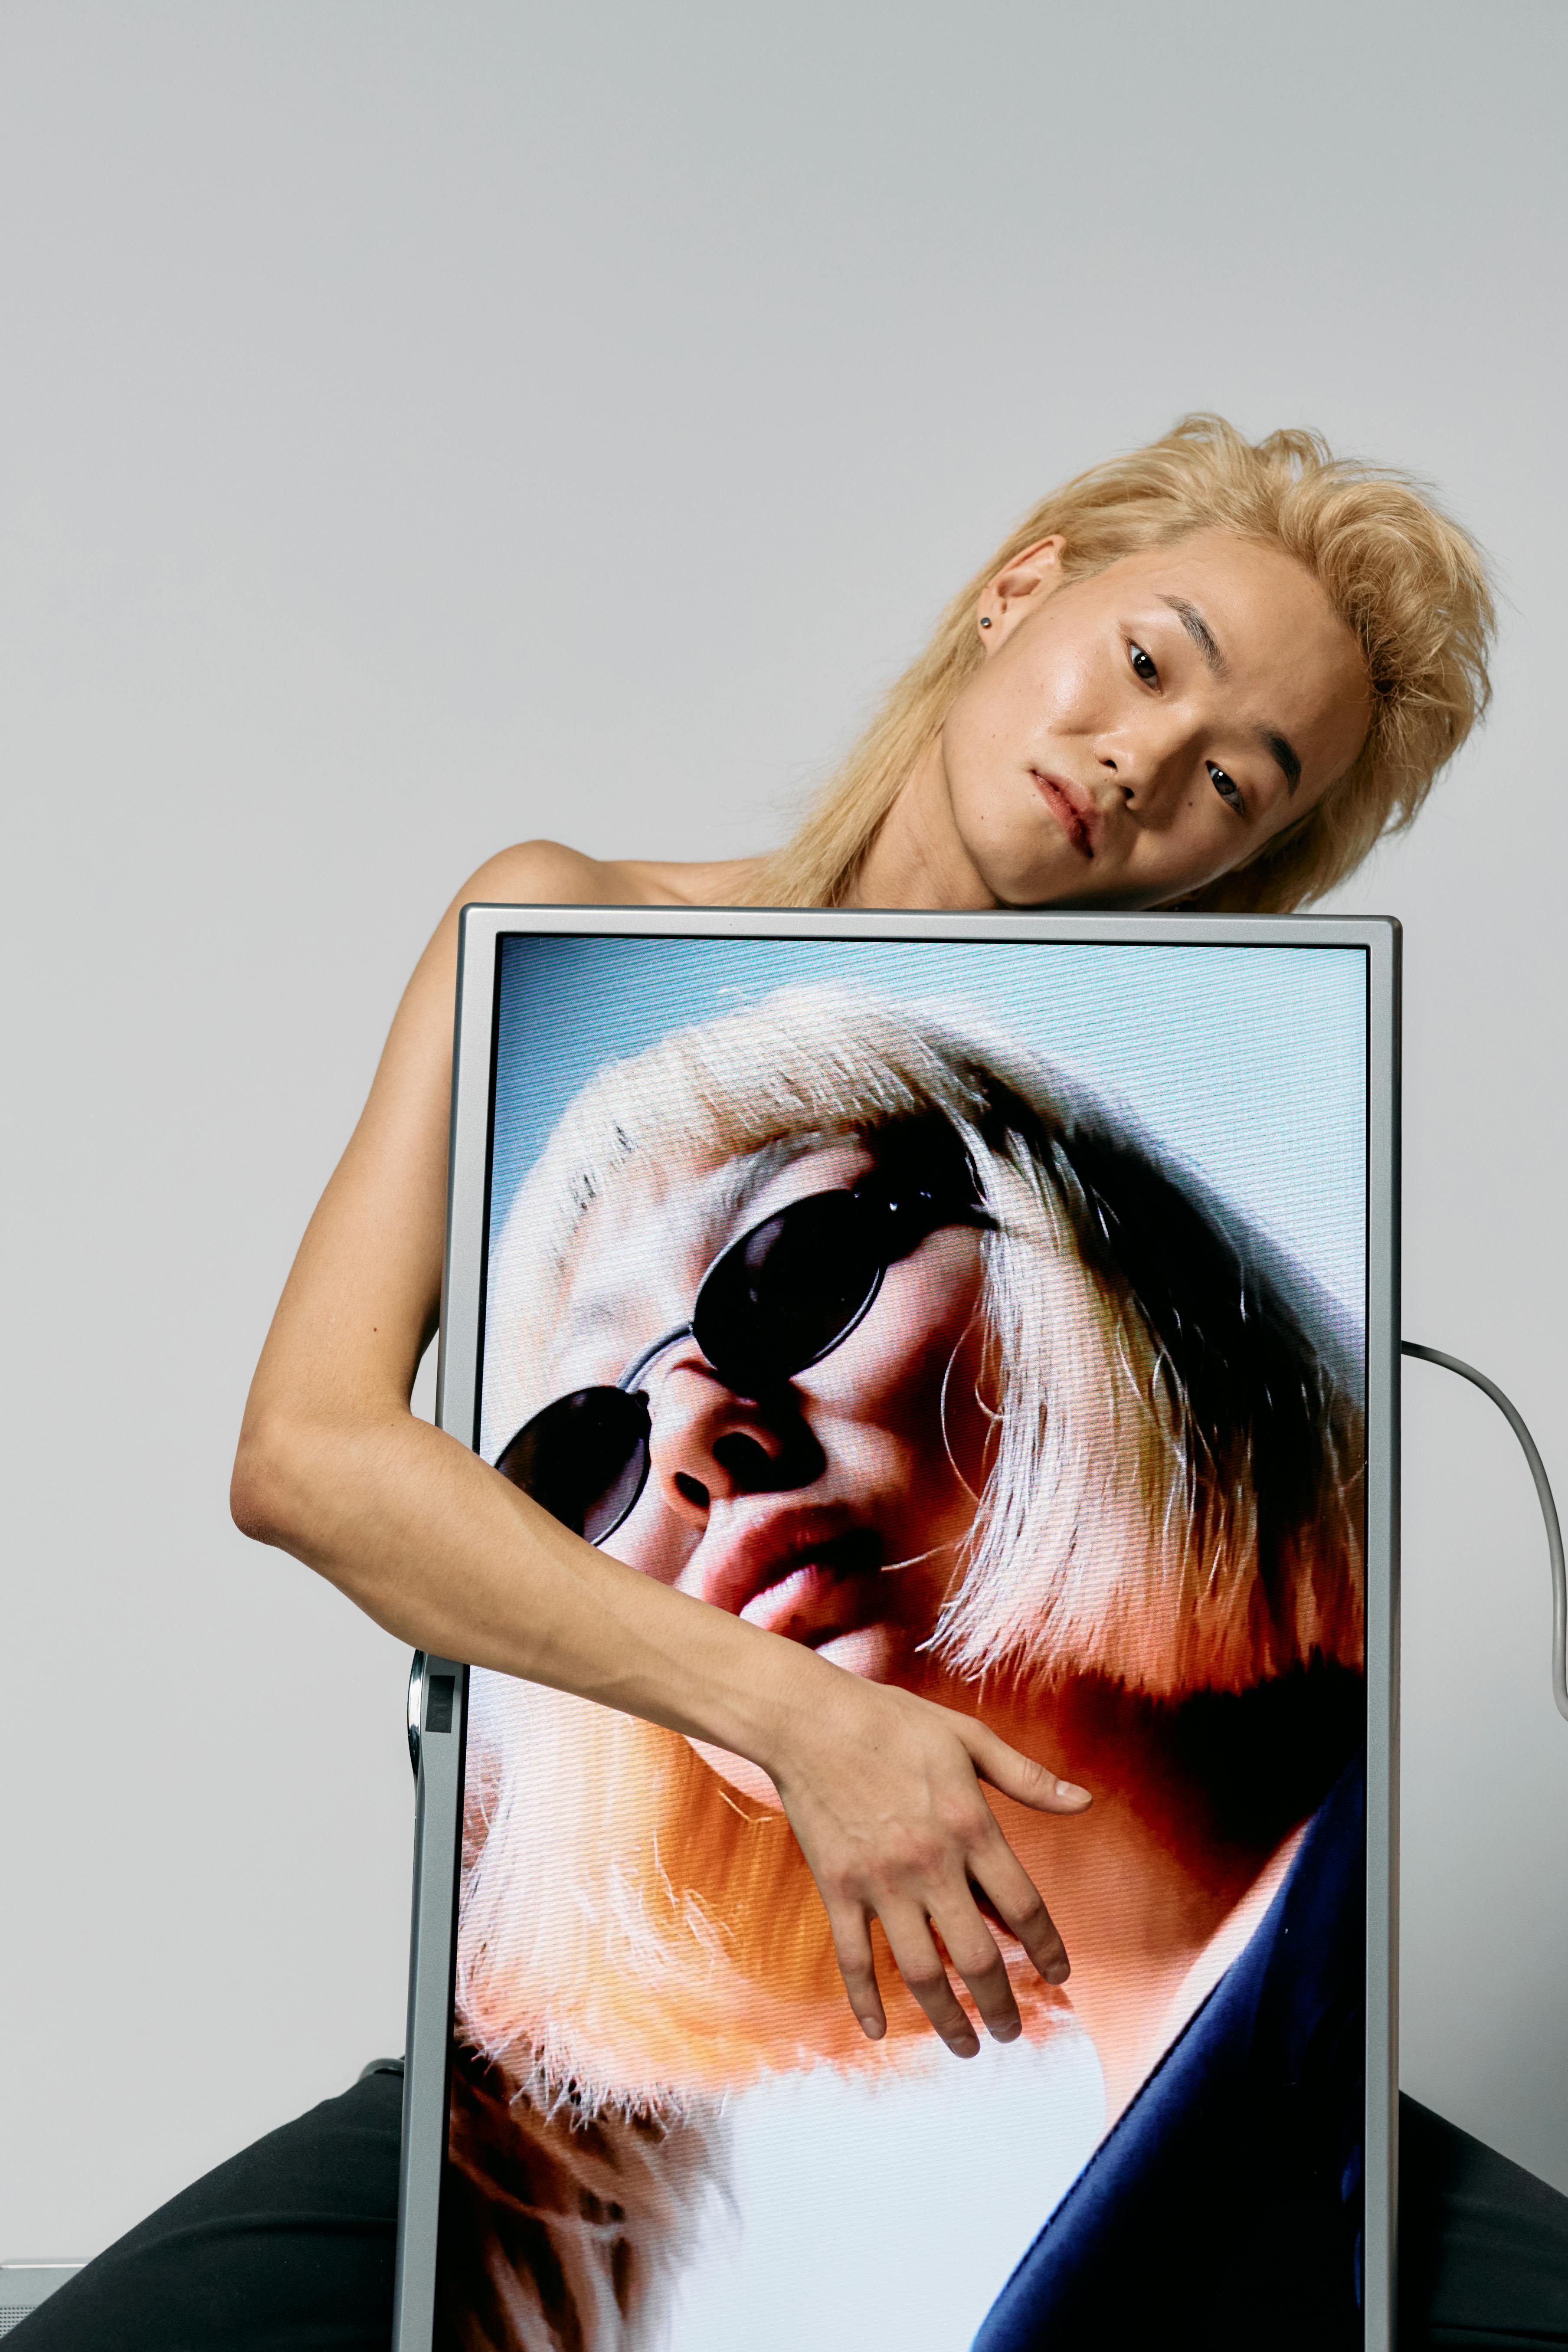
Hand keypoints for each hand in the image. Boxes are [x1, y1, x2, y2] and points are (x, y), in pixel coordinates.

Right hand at [765, 1669, 1090, 2057]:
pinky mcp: (836, 1889)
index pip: (1024, 1907)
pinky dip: (866, 2000)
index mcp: (970, 1825)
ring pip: (920, 1972)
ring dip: (947, 2019)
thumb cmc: (894, 1722)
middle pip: (977, 1958)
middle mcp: (930, 1863)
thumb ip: (1027, 1777)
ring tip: (967, 2046)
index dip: (1047, 1949)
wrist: (809, 1718)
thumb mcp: (968, 1737)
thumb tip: (1086, 1802)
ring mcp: (880, 1881)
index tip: (1060, 1977)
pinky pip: (853, 1959)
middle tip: (1012, 2032)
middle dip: (1001, 2006)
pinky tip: (879, 2029)